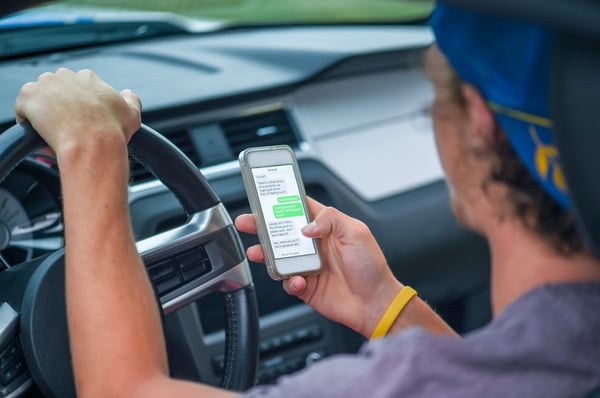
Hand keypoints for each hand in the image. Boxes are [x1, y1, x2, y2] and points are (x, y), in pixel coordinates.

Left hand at [14, 68, 140, 155]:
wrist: (93, 144)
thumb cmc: (113, 132)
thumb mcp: (133, 113)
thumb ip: (131, 99)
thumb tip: (128, 93)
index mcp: (89, 78)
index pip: (78, 86)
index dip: (79, 105)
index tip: (82, 119)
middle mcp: (66, 76)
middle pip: (57, 88)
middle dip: (60, 105)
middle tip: (67, 127)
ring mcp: (45, 85)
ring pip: (39, 96)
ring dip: (43, 111)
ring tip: (53, 132)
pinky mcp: (28, 96)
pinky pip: (22, 107)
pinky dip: (27, 119)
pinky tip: (40, 132)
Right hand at [235, 197, 402, 337]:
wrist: (375, 303)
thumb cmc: (371, 267)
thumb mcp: (356, 232)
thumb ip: (330, 220)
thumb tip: (305, 226)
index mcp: (327, 227)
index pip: (300, 208)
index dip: (283, 201)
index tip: (265, 196)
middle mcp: (314, 245)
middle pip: (282, 231)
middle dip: (262, 225)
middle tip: (247, 222)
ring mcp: (308, 265)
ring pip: (278, 257)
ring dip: (266, 254)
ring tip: (258, 252)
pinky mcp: (305, 286)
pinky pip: (287, 282)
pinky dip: (288, 281)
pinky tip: (297, 280)